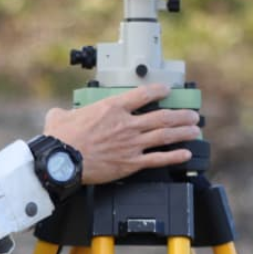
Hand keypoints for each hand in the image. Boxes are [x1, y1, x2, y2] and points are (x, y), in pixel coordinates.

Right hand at [42, 83, 201, 185]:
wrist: (62, 161)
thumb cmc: (61, 139)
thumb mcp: (60, 117)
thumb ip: (64, 113)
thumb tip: (58, 114)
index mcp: (112, 108)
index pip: (143, 94)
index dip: (159, 90)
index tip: (167, 90)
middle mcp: (126, 124)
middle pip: (163, 116)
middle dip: (181, 114)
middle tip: (192, 114)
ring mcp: (131, 144)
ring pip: (165, 135)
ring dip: (183, 132)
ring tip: (194, 130)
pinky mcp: (131, 163)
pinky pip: (158, 159)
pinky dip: (174, 156)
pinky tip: (185, 154)